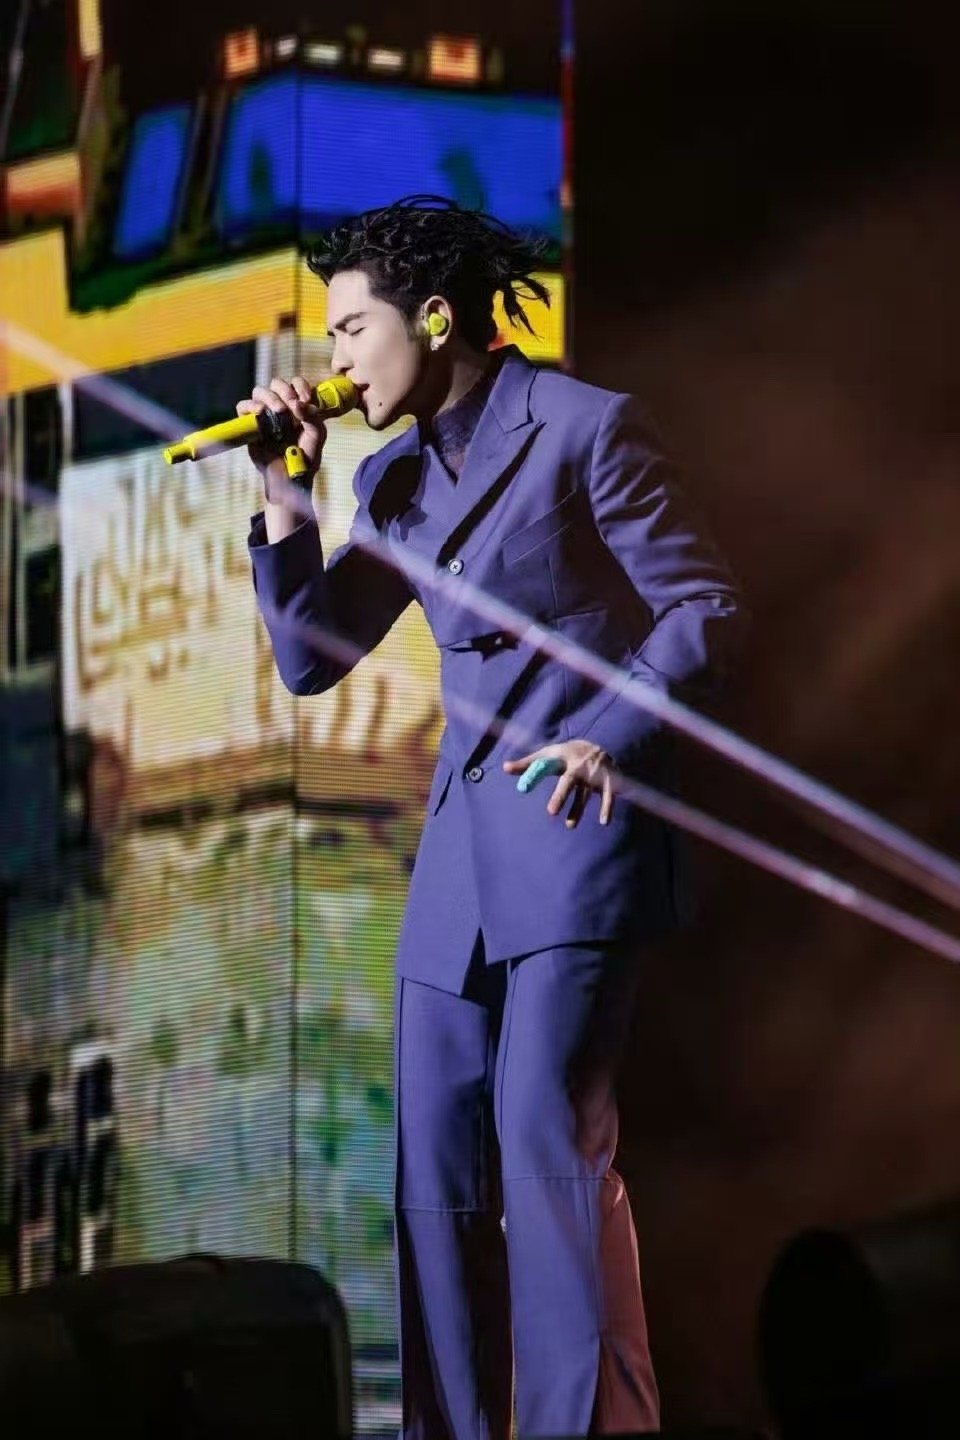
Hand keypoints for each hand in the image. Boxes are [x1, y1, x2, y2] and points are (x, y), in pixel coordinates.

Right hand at [236, 375, 326, 497]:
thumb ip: (313, 417)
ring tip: (279, 412)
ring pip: (259, 391)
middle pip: (276, 383)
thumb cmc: (306, 458)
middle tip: (292, 405)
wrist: (291, 477)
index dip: (300, 386)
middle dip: (285, 390)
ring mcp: (264, 415)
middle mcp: (280, 407)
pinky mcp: (250, 424)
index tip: (306, 399)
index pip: (296, 383)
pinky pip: (243, 406)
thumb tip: (297, 403)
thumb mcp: (316, 436)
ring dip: (271, 397)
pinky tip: (261, 412)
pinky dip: (251, 405)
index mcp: (298, 406)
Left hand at [503, 739, 617, 827]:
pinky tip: (604, 822)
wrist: (599, 746)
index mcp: (561, 758)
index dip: (533, 775)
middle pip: (568, 782)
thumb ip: (527, 764)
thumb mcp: (548, 755)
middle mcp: (578, 766)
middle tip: (550, 812)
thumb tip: (504, 768)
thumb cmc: (566, 754)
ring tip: (569, 826)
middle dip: (560, 796)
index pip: (544, 766)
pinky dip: (607, 807)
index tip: (522, 787)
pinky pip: (608, 796)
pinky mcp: (608, 781)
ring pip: (584, 794)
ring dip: (578, 809)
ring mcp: (593, 774)